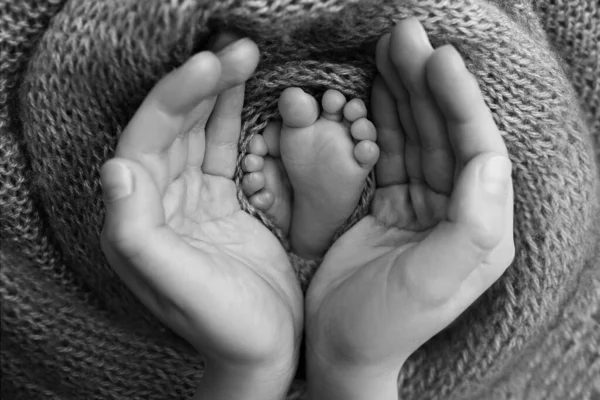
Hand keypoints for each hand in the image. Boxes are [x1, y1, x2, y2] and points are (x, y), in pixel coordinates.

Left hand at [100, 38, 302, 397]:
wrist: (266, 349)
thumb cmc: (223, 326)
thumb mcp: (180, 285)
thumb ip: (138, 233)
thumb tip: (116, 169)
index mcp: (137, 221)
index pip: (147, 141)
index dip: (175, 99)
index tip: (208, 65)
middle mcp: (157, 204)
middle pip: (174, 128)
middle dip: (202, 85)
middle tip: (237, 49)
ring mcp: (191, 200)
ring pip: (200, 133)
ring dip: (218, 94)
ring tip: (244, 55)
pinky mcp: (222, 202)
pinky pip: (225, 151)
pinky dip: (234, 120)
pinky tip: (244, 91)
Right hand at [305, 19, 514, 398]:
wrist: (339, 349)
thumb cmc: (384, 326)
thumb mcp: (432, 284)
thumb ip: (470, 226)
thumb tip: (491, 161)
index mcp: (479, 230)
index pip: (479, 152)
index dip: (461, 103)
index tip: (440, 60)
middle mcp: (457, 211)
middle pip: (446, 134)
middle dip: (428, 84)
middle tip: (406, 35)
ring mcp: (422, 204)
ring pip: (417, 135)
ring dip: (406, 91)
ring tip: (392, 46)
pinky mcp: (390, 203)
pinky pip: (391, 151)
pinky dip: (383, 117)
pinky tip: (377, 87)